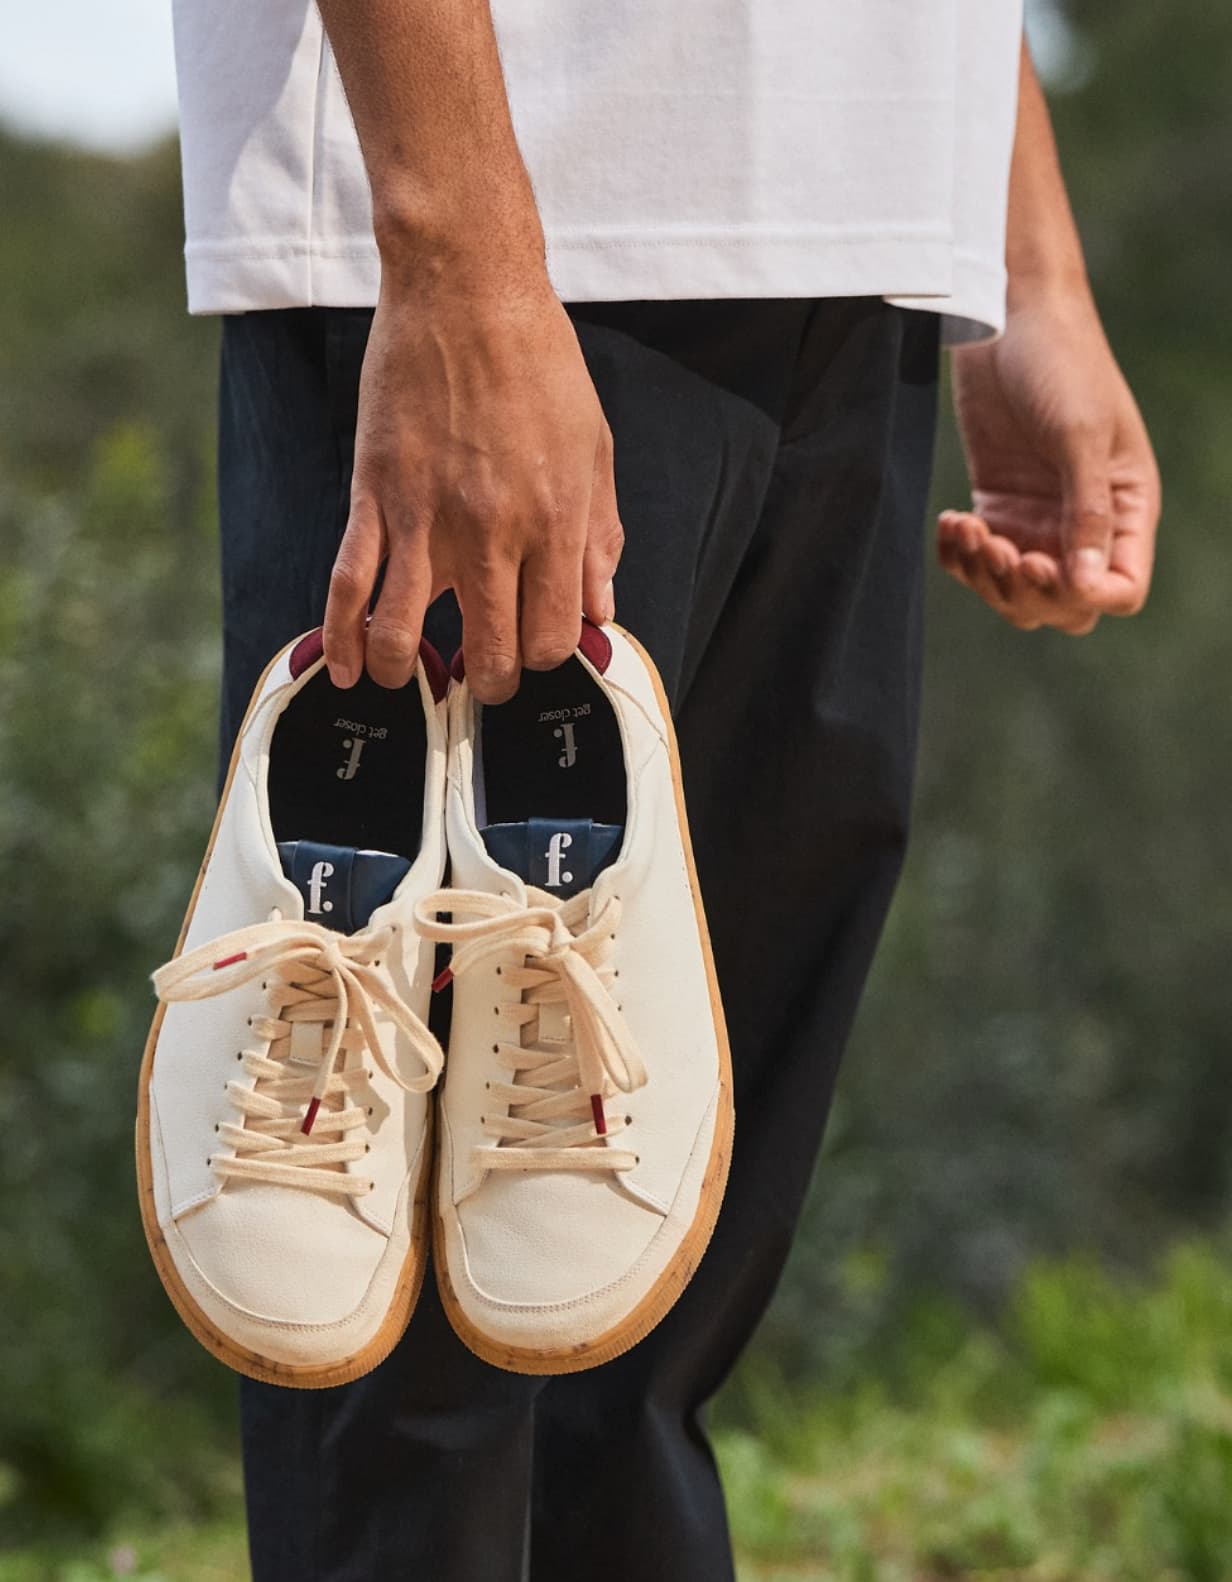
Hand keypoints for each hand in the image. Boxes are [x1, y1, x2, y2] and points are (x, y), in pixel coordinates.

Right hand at [323, 273, 622, 700]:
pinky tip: (348, 668)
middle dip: (488, 680)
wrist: (466, 293)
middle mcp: (492, 533)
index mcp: (554, 523)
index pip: (553, 636)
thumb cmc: (539, 364)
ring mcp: (427, 519)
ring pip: (408, 633)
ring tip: (413, 679)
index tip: (533, 648)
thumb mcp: (594, 449)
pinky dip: (344, 637)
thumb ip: (600, 538)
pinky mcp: (374, 497)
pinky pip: (350, 584)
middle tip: (481, 676)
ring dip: (409, 672)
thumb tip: (600, 609)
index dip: (544, 657)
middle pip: (490, 650)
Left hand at [940, 290, 1160, 633]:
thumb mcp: (1079, 436)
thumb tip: (1086, 586)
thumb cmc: (1062, 363)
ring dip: (985, 576)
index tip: (1042, 561)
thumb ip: (1086, 513)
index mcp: (1127, 508)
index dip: (1084, 595)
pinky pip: (978, 561)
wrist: (1010, 317)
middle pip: (1063, 604)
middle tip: (998, 546)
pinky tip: (950, 522)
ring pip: (1015, 591)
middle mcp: (1085, 523)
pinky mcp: (997, 506)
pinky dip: (958, 557)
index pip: (1120, 589)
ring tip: (967, 530)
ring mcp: (1038, 518)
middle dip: (1027, 591)